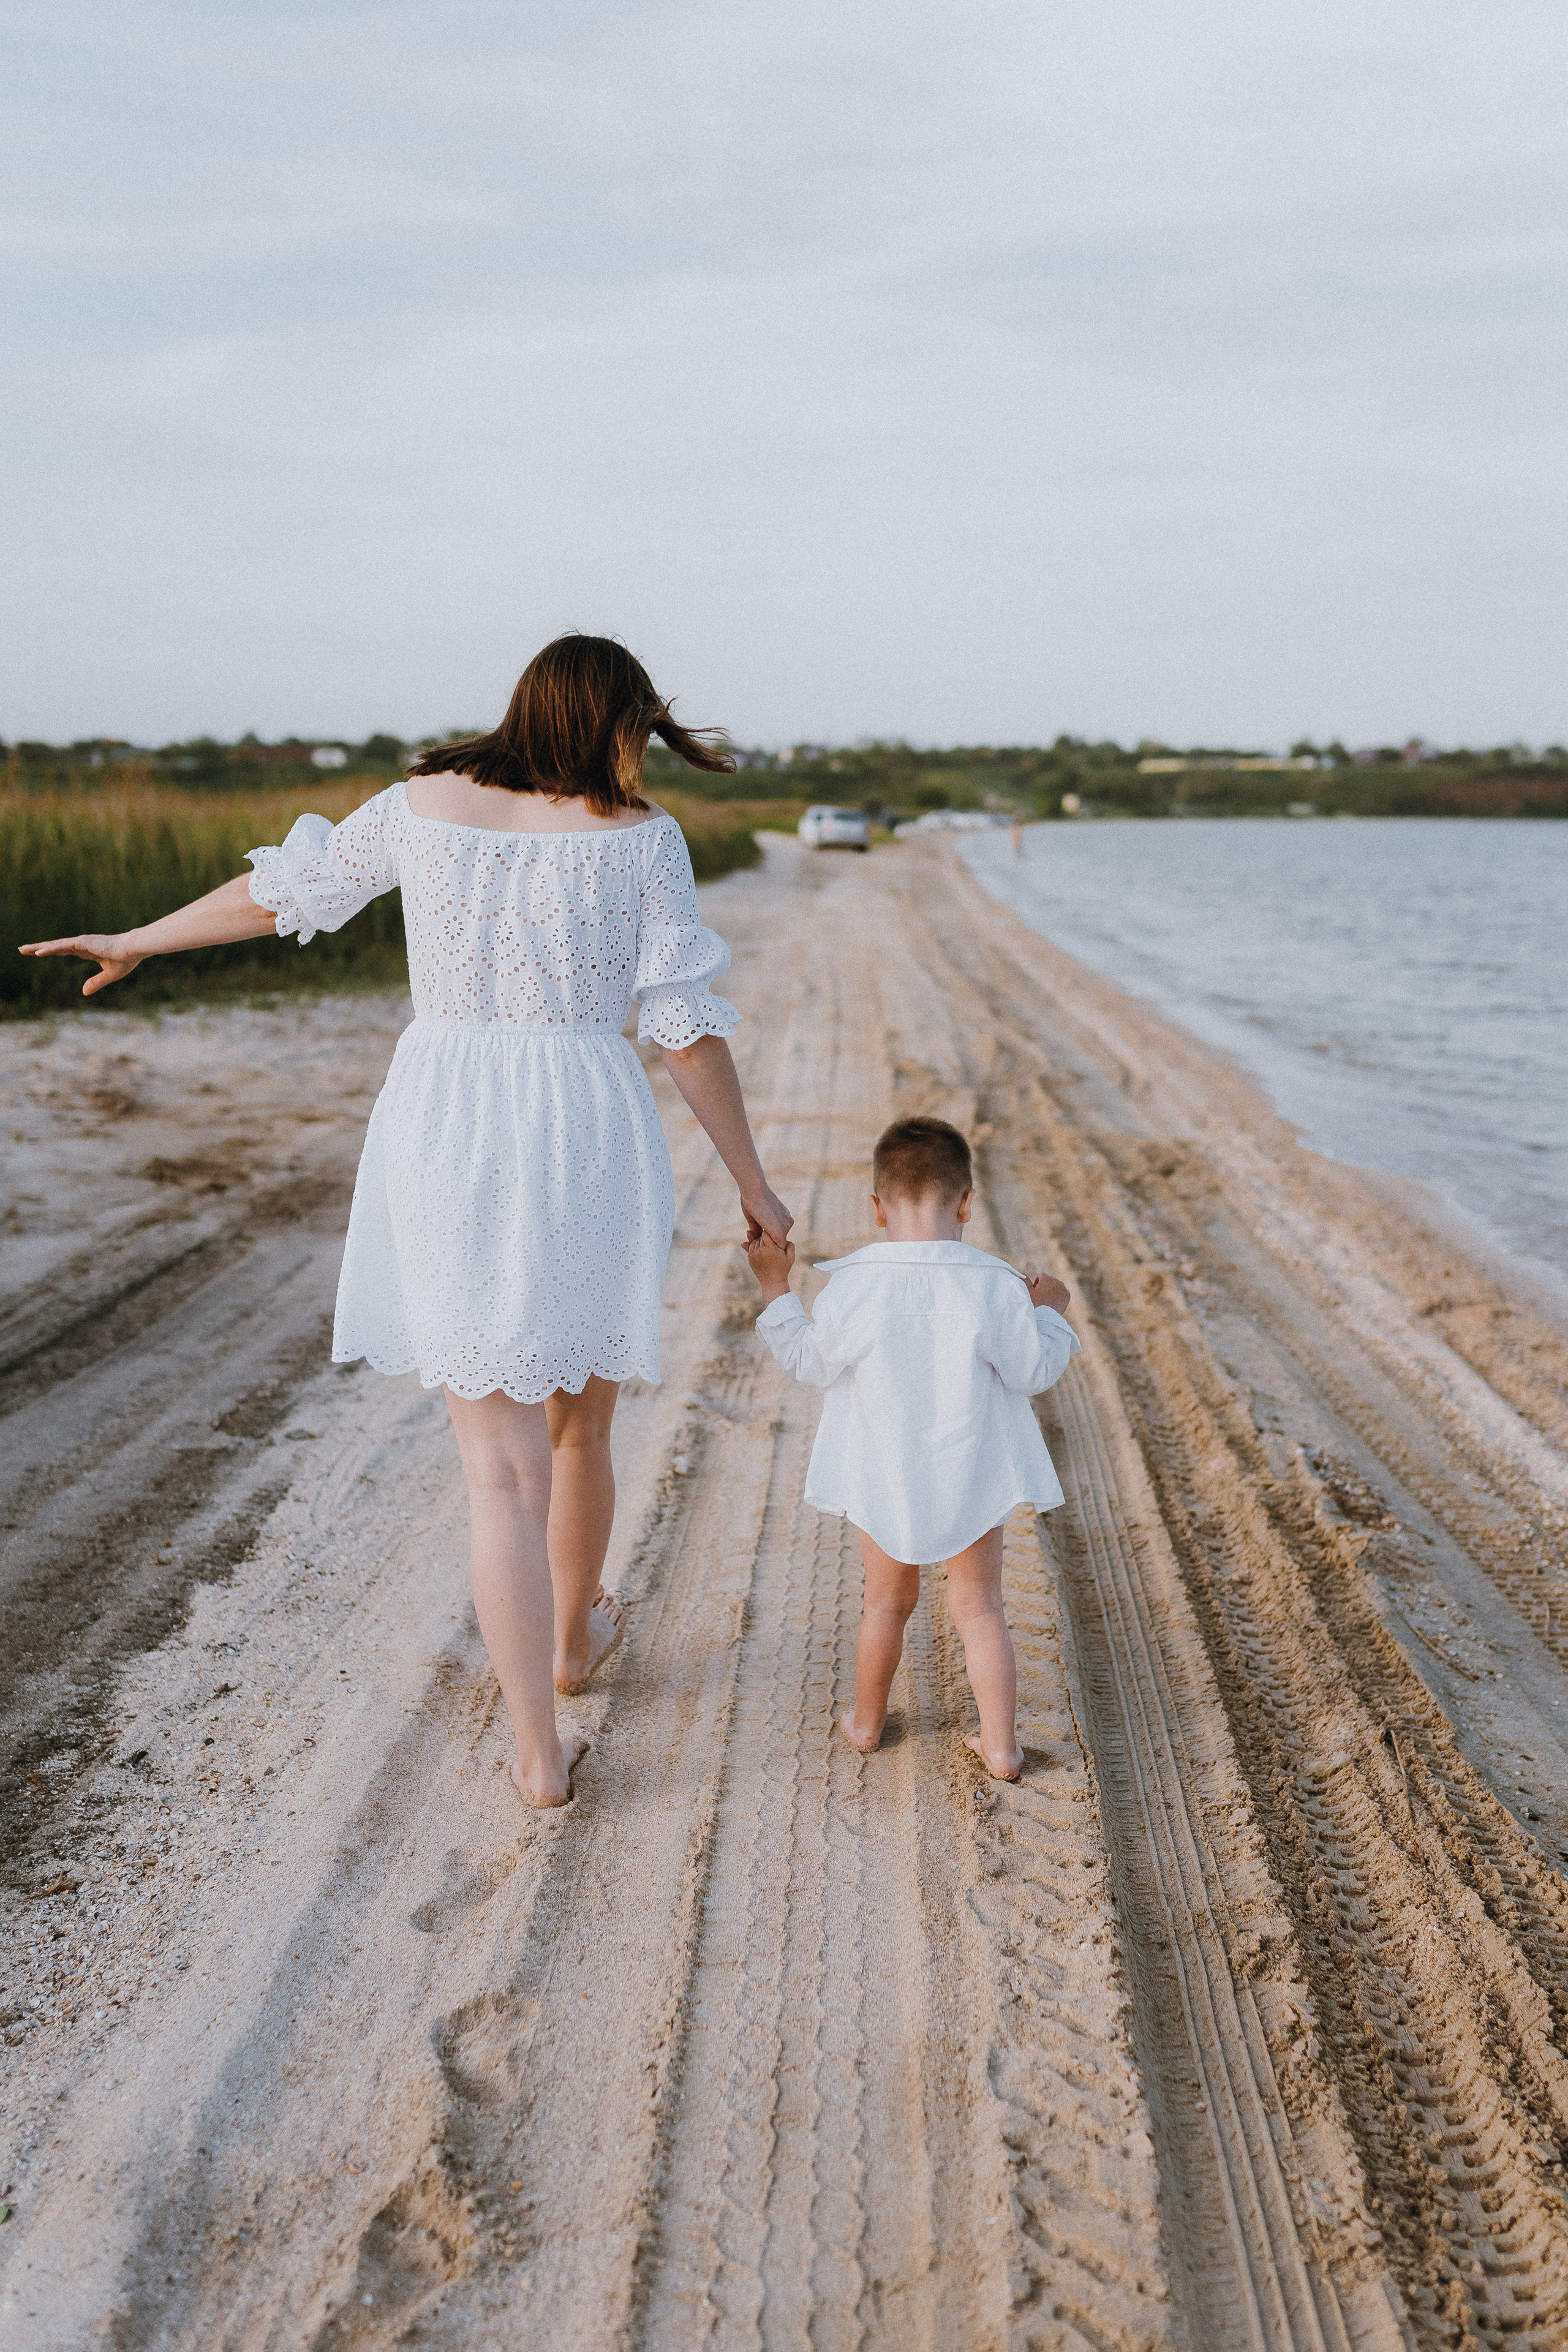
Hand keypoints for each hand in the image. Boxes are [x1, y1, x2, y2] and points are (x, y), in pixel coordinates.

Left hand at [19, 933, 143, 996]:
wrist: (134, 949)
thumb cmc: (125, 959)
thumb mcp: (109, 975)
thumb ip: (96, 982)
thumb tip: (84, 992)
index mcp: (86, 950)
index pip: (63, 949)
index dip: (50, 950)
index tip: (37, 952)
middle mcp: (81, 944)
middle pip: (55, 946)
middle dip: (38, 947)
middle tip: (22, 949)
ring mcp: (81, 942)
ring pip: (55, 945)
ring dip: (39, 947)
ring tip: (23, 949)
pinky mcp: (83, 942)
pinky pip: (62, 946)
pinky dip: (50, 948)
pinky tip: (38, 952)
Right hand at [740, 1183, 792, 1247]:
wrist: (754, 1190)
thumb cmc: (753, 1200)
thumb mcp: (755, 1218)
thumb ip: (758, 1229)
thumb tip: (754, 1238)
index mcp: (784, 1217)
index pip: (776, 1234)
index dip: (763, 1238)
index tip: (749, 1236)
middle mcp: (788, 1222)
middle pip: (775, 1240)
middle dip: (762, 1243)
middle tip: (748, 1238)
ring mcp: (785, 1227)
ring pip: (775, 1245)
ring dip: (762, 1245)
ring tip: (749, 1238)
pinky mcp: (780, 1232)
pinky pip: (775, 1247)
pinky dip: (764, 1248)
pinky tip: (753, 1241)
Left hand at [744, 1232, 795, 1301]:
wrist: (772, 1282)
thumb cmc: (783, 1268)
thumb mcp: (791, 1256)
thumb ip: (789, 1244)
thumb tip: (781, 1235)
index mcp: (770, 1248)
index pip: (766, 1232)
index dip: (770, 1231)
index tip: (774, 1233)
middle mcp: (760, 1250)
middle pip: (760, 1236)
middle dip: (766, 1236)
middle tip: (772, 1240)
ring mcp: (754, 1254)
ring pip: (755, 1240)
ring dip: (760, 1240)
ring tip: (768, 1245)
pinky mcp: (750, 1258)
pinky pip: (751, 1246)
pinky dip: (756, 1245)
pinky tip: (762, 1248)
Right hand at [1026, 1271, 1070, 1312]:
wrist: (1046, 1318)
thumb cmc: (1035, 1304)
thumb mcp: (1028, 1292)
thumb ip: (1025, 1281)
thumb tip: (1022, 1274)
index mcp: (1047, 1279)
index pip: (1041, 1275)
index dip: (1037, 1283)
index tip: (1036, 1292)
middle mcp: (1056, 1281)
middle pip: (1049, 1280)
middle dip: (1045, 1285)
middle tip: (1041, 1297)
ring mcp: (1063, 1288)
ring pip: (1056, 1285)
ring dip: (1052, 1289)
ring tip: (1048, 1299)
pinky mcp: (1067, 1295)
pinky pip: (1062, 1291)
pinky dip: (1059, 1294)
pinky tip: (1054, 1301)